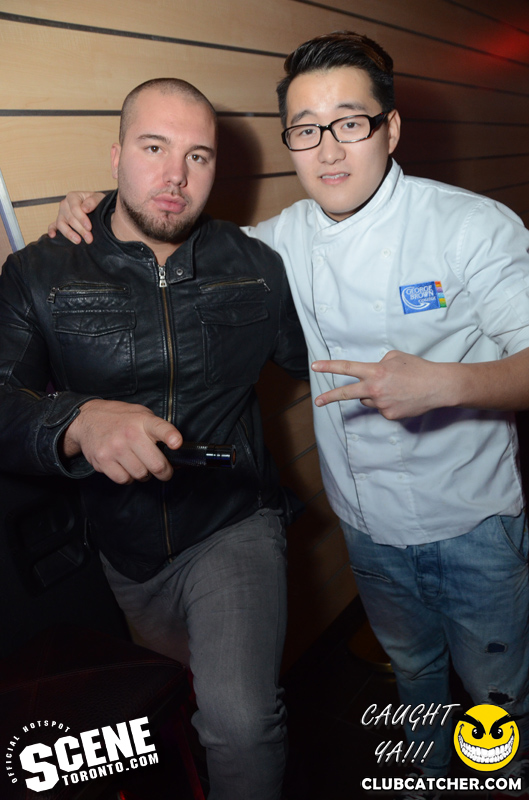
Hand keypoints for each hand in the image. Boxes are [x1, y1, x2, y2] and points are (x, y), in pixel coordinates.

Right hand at [48, 191, 105, 243]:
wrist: (96, 206)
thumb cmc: (96, 202)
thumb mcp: (99, 198)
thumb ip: (93, 201)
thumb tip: (84, 209)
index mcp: (72, 197)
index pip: (74, 208)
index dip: (82, 218)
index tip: (89, 227)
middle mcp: (64, 205)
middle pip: (69, 218)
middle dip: (80, 230)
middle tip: (89, 239)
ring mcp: (61, 214)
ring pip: (61, 224)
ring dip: (69, 233)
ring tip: (78, 241)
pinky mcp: (60, 221)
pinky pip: (53, 226)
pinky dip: (51, 230)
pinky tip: (53, 236)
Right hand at [62, 399, 182, 483]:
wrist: (88, 419)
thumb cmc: (121, 419)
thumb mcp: (142, 415)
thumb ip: (158, 430)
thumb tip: (176, 452)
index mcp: (143, 421)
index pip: (161, 428)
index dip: (170, 436)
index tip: (176, 443)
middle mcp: (129, 434)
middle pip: (156, 464)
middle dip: (164, 472)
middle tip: (164, 471)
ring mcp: (115, 448)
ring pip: (141, 475)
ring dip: (144, 474)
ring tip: (139, 464)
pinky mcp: (102, 460)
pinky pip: (124, 479)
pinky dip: (128, 478)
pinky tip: (125, 467)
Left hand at [312, 350, 450, 418]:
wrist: (437, 386)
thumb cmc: (417, 368)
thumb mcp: (395, 357)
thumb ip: (378, 363)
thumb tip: (371, 373)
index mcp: (375, 371)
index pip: (347, 368)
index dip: (329, 367)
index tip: (314, 367)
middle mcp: (375, 389)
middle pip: (347, 394)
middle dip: (330, 397)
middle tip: (318, 401)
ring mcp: (382, 404)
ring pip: (367, 400)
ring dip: (372, 395)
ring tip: (393, 389)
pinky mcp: (389, 415)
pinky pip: (381, 408)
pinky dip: (387, 403)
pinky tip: (401, 398)